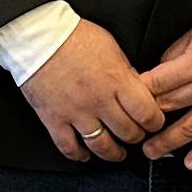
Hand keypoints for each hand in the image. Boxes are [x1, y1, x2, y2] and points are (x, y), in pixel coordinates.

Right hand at [15, 20, 163, 161]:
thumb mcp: (111, 47)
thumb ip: (125, 72)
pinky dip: (78, 155)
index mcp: (117, 80)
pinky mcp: (54, 118)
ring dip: (113, 153)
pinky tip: (84, 154)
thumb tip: (136, 89)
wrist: (37, 36)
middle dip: (135, 136)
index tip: (153, 122)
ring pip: (102, 146)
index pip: (147, 114)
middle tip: (135, 134)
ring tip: (117, 152)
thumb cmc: (72, 35)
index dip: (154, 122)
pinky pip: (68, 147)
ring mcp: (76, 112)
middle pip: (128, 133)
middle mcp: (99, 100)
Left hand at [144, 14, 191, 170]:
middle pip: (167, 108)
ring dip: (167, 144)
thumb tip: (160, 68)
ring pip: (188, 130)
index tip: (124, 103)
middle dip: (146, 122)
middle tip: (131, 131)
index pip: (156, 84)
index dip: (137, 95)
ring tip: (151, 153)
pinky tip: (191, 164)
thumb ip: (176, 51)